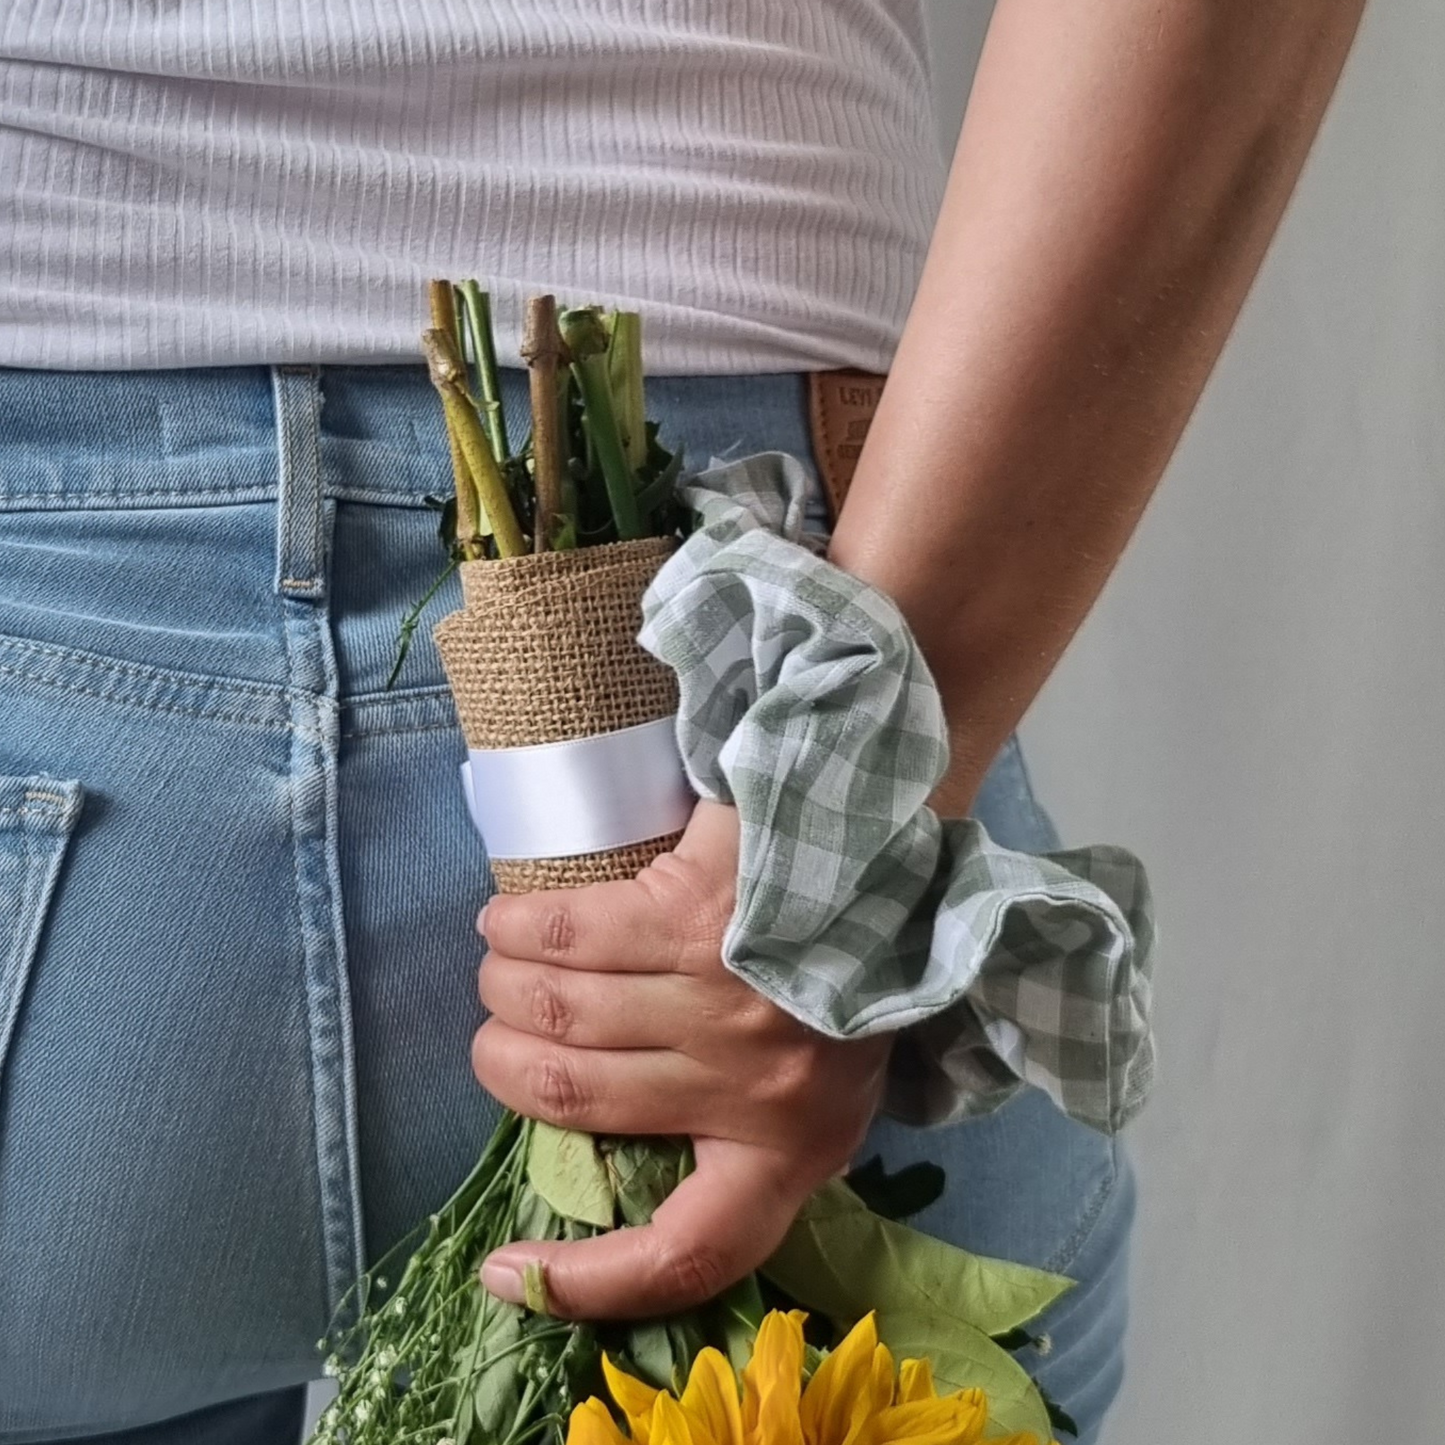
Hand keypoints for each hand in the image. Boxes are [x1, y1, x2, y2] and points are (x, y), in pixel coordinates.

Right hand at [470, 798, 891, 1318]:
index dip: (588, 1281)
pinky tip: (505, 924)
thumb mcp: (814, 1089)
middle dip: (507, 1065)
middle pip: (575, 1098)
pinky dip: (520, 929)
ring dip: (506, 989)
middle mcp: (753, 1086)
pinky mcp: (698, 911)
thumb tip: (618, 1161)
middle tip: (502, 1039)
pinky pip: (572, 933)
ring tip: (501, 974)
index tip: (503, 1272)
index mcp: (790, 1152)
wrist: (897, 867)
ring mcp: (723, 998)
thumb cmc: (844, 983)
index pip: (689, 1252)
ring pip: (560, 1009)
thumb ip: (741, 1136)